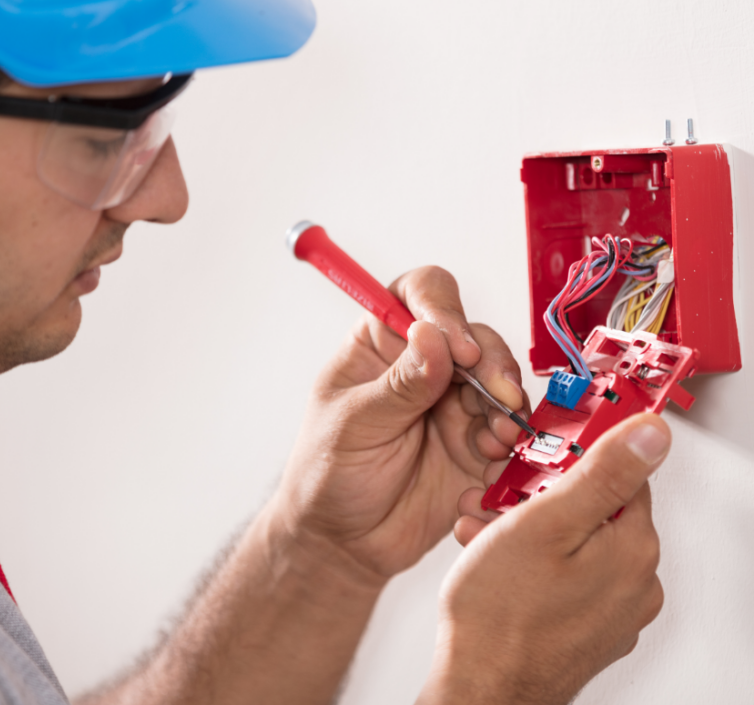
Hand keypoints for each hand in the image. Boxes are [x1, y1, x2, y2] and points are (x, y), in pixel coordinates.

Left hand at [272, 266, 527, 579]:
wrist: (344, 545)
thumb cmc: (327, 476)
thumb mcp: (353, 426)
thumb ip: (398, 385)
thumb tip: (433, 336)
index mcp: (381, 344)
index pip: (420, 295)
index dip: (444, 310)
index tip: (457, 347)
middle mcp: (423, 366)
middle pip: (475, 337)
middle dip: (492, 364)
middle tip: (497, 397)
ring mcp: (453, 404)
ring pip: (501, 383)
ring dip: (507, 407)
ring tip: (495, 440)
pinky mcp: (477, 445)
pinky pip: (511, 433)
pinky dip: (512, 446)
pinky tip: (493, 465)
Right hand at [418, 414, 668, 704]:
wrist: (479, 688)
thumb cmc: (500, 615)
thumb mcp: (544, 522)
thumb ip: (602, 473)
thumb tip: (650, 434)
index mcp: (633, 549)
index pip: (619, 473)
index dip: (569, 458)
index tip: (536, 458)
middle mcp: (635, 583)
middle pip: (592, 509)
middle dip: (538, 498)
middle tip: (499, 501)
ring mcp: (612, 611)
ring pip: (572, 544)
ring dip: (526, 530)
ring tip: (483, 536)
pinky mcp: (586, 629)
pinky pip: (564, 578)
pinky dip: (530, 564)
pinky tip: (494, 566)